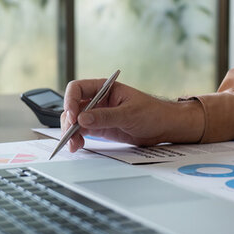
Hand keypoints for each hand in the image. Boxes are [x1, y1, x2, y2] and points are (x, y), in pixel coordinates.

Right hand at [60, 78, 204, 151]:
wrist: (164, 127)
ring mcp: (97, 114)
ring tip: (74, 144)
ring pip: (75, 121)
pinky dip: (77, 139)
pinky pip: (82, 132)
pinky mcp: (100, 128)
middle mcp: (98, 100)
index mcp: (104, 88)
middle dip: (69, 121)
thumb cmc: (153, 112)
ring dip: (71, 132)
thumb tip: (83, 119)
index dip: (71, 101)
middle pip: (73, 107)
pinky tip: (77, 145)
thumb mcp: (129, 114)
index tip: (74, 116)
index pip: (78, 89)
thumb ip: (105, 117)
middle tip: (71, 134)